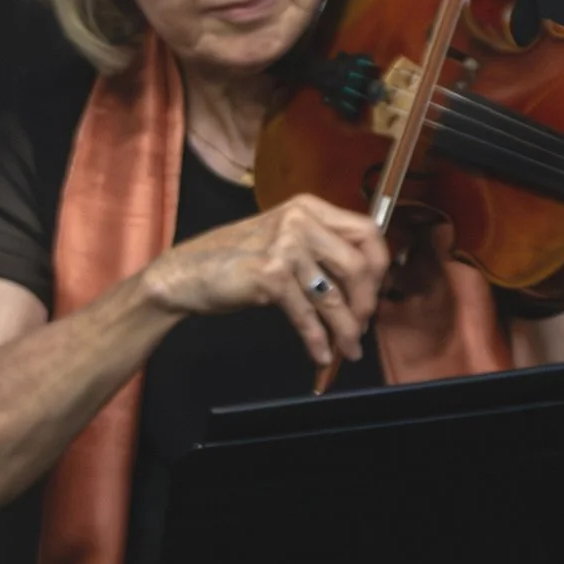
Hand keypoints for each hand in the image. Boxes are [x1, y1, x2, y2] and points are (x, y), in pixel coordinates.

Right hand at [143, 193, 389, 365]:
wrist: (185, 274)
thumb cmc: (231, 262)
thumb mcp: (280, 241)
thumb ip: (316, 249)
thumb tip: (358, 284)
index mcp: (308, 208)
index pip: (366, 231)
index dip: (379, 266)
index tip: (375, 293)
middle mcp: (301, 221)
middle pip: (358, 264)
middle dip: (366, 302)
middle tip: (361, 327)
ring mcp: (285, 246)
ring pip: (334, 295)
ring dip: (345, 329)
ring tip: (348, 349)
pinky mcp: (271, 274)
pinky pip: (306, 315)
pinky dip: (317, 340)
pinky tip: (321, 355)